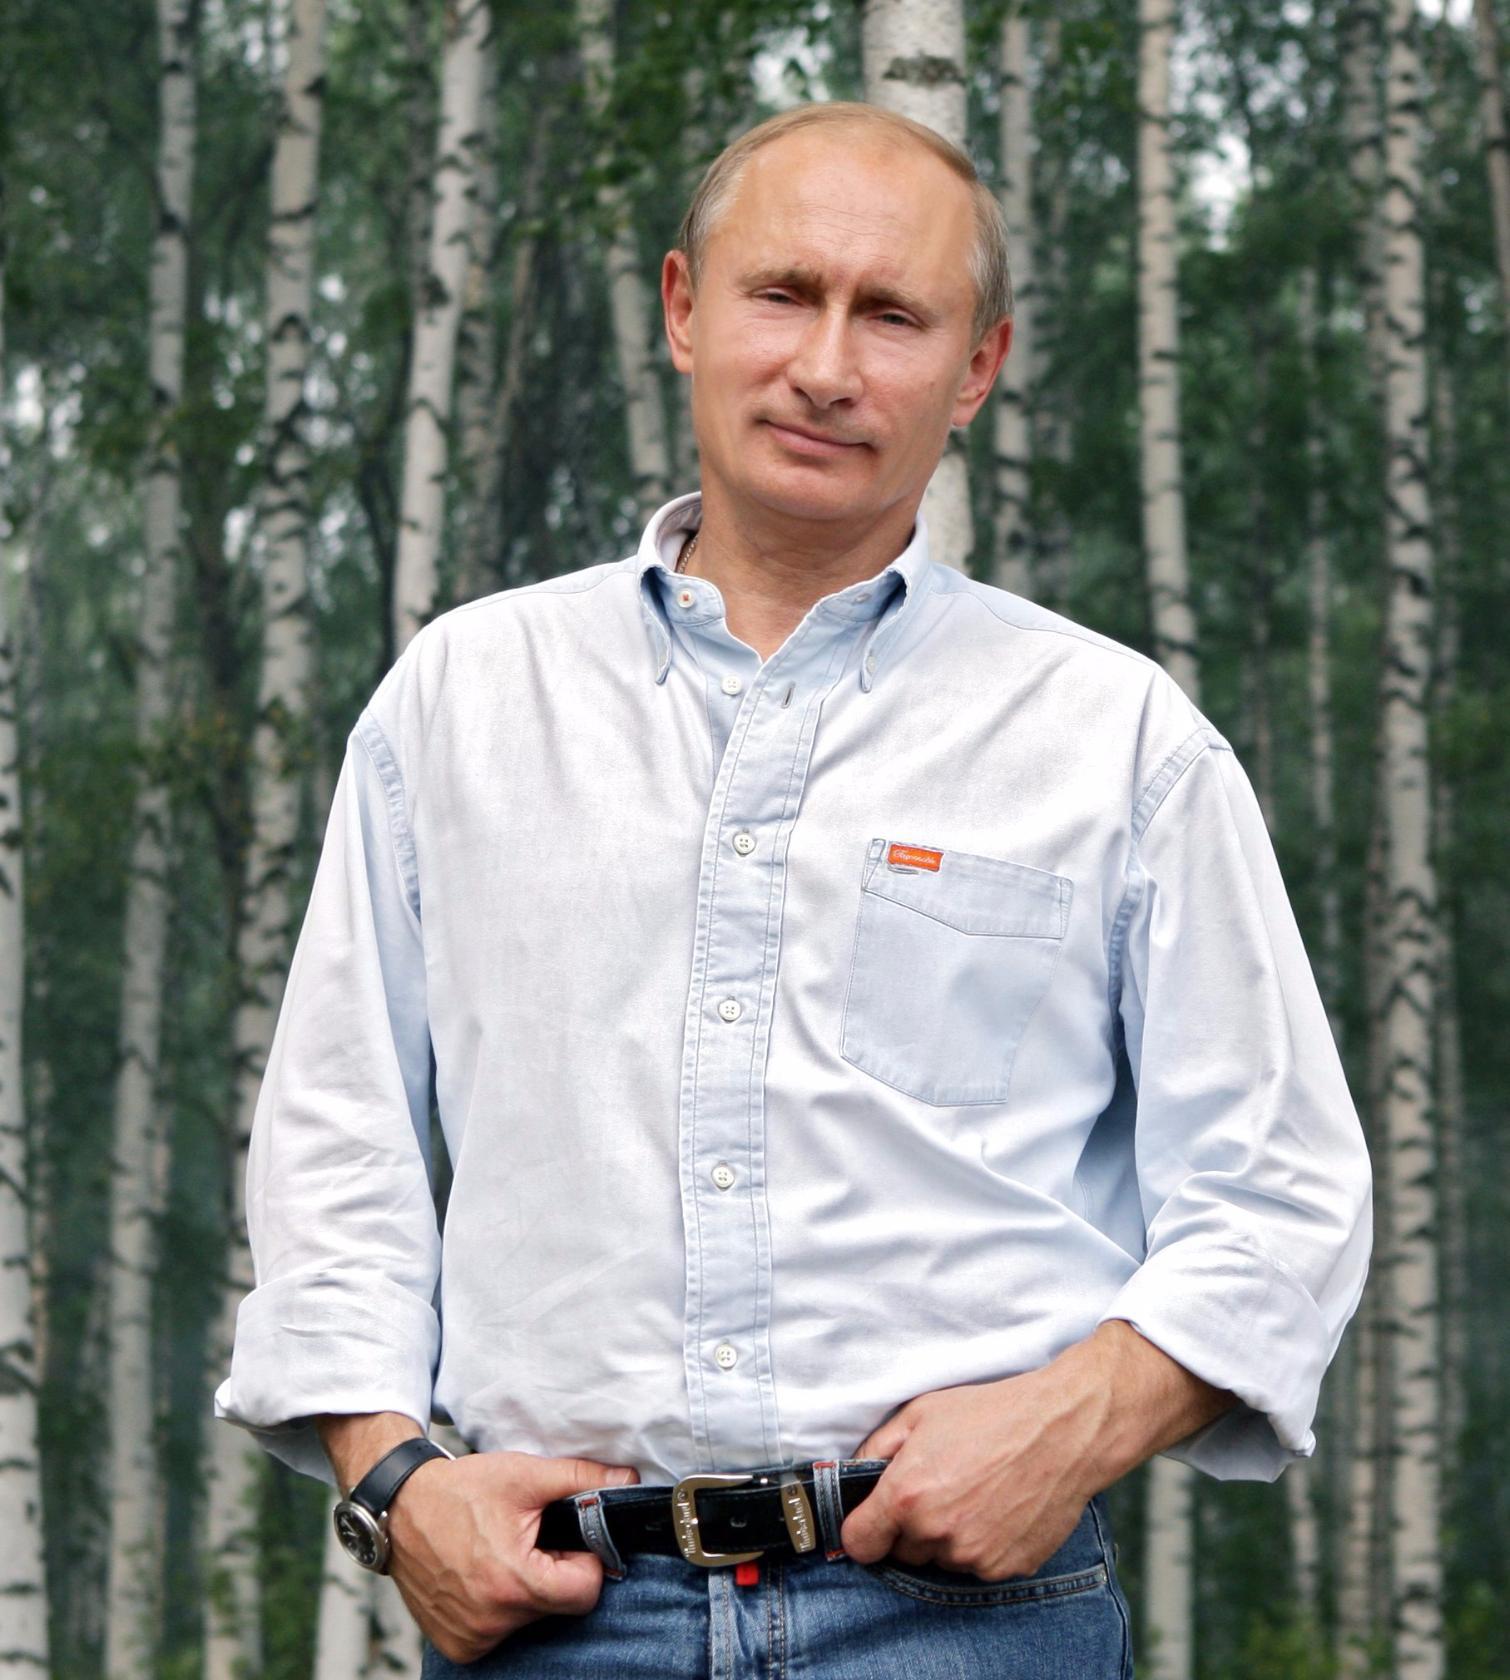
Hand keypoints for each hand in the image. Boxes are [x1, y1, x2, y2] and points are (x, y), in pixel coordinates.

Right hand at [383, 1449, 639, 1662]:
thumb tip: (628, 1480)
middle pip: (558, 1606)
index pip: (586, 1591)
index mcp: (515, 1582)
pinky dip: (499, 1608)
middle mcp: (492, 1621)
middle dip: (554, 1573)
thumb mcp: (525, 1475)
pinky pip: (500, 1633)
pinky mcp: (456, 1646)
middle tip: (527, 1541)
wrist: (399, 1508)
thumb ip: (582, 1479)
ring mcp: (471, 1639)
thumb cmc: (461, 1490)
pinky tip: (481, 1575)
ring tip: (499, 1554)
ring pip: (530, 1620)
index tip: (563, 1540)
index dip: (583, 1560)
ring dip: (525, 1591)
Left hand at [838, 1362, 1105, 1583]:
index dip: (864, 1530)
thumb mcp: (921, 1413)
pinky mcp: (1007, 1568)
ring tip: (975, 1493)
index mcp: (907, 1496)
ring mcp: (974, 1555)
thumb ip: (876, 1448)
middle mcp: (937, 1533)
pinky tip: (1000, 1508)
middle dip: (911, 1528)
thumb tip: (852, 1474)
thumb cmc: (990, 1414)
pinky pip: (978, 1565)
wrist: (1062, 1430)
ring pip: (942, 1560)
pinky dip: (983, 1545)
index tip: (873, 1520)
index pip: (859, 1544)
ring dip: (948, 1537)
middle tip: (938, 1489)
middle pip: (903, 1553)